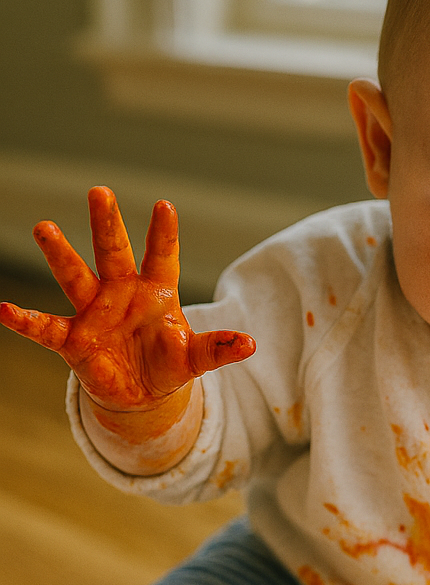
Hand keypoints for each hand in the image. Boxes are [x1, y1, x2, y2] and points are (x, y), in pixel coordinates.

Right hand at [0, 187, 254, 416]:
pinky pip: (45, 327)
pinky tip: (3, 310)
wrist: (141, 392)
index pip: (162, 256)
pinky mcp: (73, 339)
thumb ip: (218, 349)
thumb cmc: (168, 362)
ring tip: (44, 226)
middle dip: (106, 224)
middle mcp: (121, 292)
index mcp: (156, 292)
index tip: (165, 205)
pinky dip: (24, 320)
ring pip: (75, 277)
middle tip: (99, 191)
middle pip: (113, 252)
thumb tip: (250, 344)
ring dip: (60, 254)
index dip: (163, 234)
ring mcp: (94, 312)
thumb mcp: (195, 359)